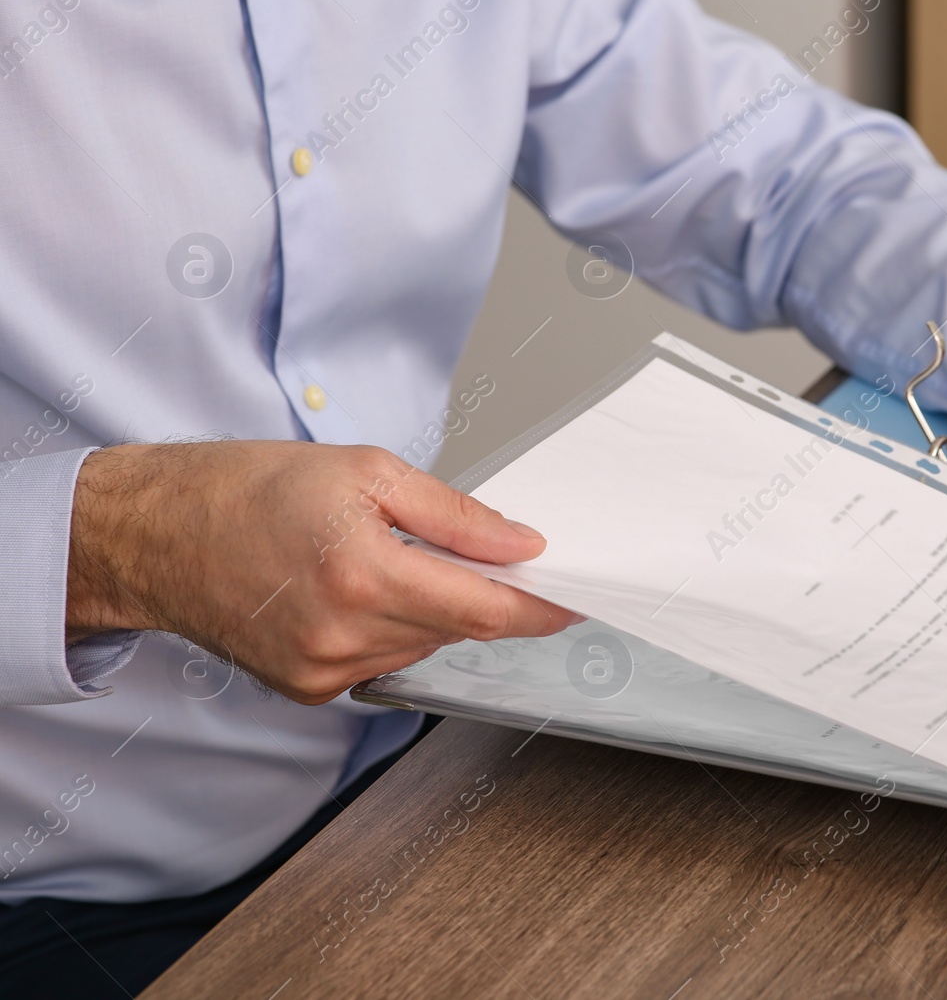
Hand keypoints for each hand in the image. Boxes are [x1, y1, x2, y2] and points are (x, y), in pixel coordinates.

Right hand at [66, 441, 577, 703]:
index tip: (574, 602)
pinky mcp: (309, 690)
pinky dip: (391, 628)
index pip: (487, 610)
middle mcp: (345, 637)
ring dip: (432, 609)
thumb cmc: (250, 489)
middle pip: (459, 628)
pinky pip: (385, 663)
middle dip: (478, 591)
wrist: (157, 534)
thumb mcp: (366, 472)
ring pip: (425, 646)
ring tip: (385, 559)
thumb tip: (522, 545)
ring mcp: (324, 672)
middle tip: (466, 549)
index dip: (541, 608)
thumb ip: (455, 516)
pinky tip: (354, 591)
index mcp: (364, 576)